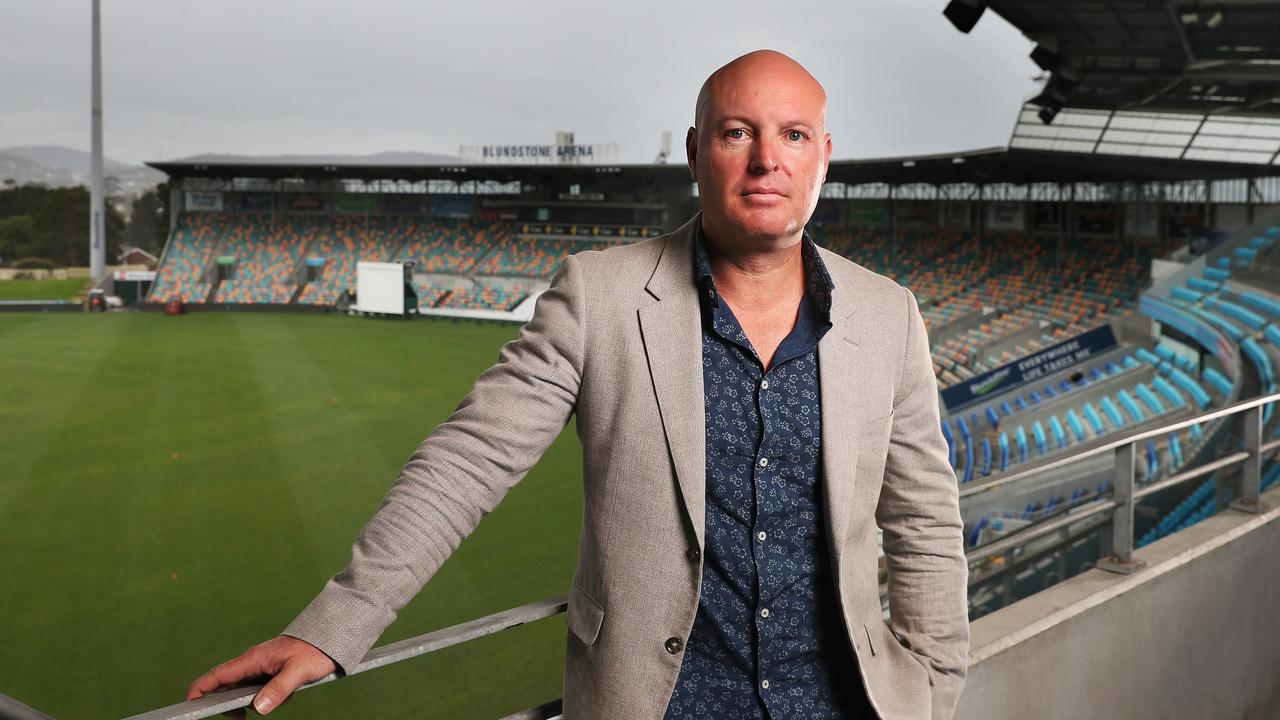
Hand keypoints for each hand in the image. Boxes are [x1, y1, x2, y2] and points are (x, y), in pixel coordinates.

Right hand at [187, 635, 336, 715]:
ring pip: (245, 691)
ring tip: (281, 697)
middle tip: (243, 717)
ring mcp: (260, 668)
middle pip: (226, 686)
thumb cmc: (314, 650)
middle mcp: (253, 663)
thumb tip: (259, 708)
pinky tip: (287, 694)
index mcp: (253, 659)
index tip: (191, 704)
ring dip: (257, 701)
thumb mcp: (299, 672)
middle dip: (231, 704)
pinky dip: (270, 698)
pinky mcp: (270, 672)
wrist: (329, 638)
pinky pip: (261, 690)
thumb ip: (278, 689)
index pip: (218, 675)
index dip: (200, 689)